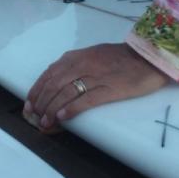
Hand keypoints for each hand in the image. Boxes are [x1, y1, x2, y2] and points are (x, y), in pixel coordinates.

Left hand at [23, 44, 168, 132]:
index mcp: (76, 57)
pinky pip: (86, 99)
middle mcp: (82, 64)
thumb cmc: (120, 58)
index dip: (36, 90)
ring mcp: (96, 76)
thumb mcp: (92, 55)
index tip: (29, 104)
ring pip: (66, 93)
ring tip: (46, 122)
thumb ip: (74, 65)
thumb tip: (56, 83)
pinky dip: (71, 108)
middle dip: (41, 102)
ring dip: (52, 109)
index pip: (48, 74)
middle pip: (54, 85)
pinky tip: (63, 117)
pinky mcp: (110, 88)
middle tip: (35, 117)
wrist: (148, 57)